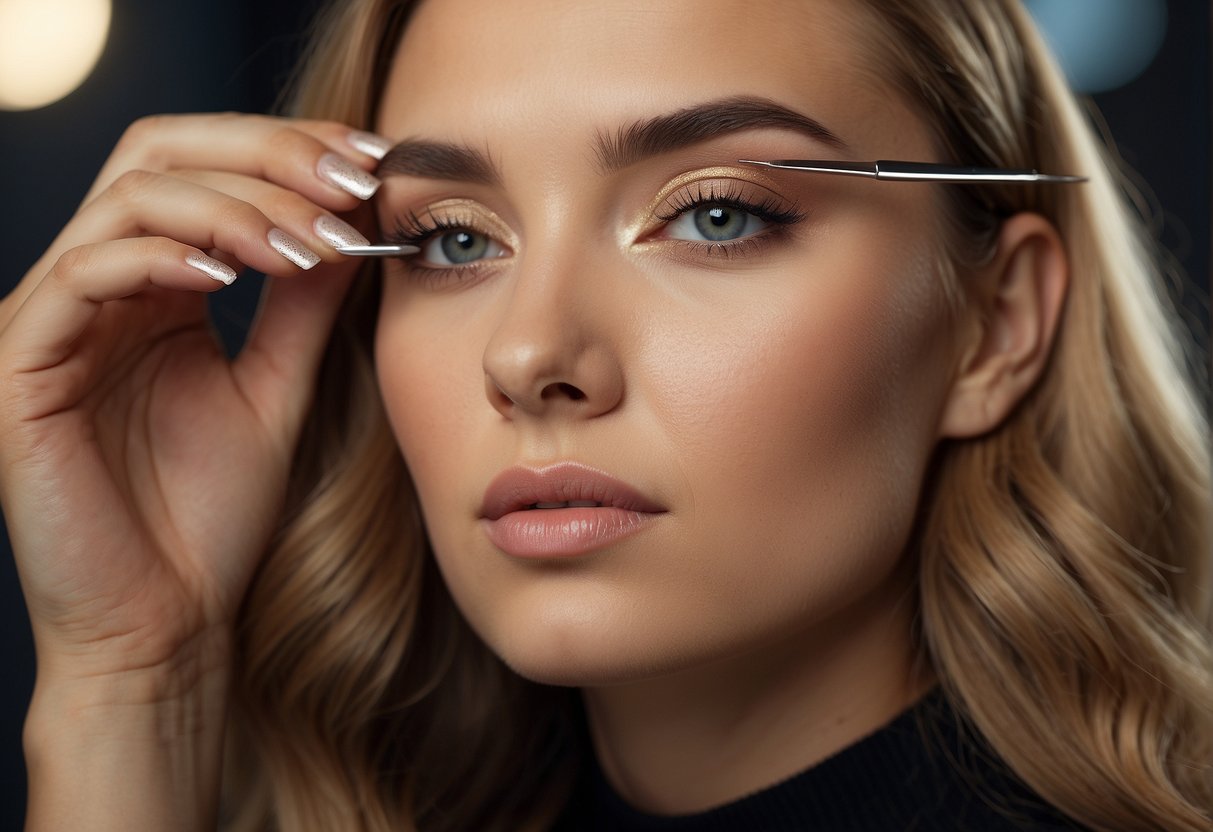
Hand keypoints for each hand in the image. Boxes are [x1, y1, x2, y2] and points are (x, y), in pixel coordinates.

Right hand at [0, 113, 384, 692]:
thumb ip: (304, 302)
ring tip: (308, 243)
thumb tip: (352, 218)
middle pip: (160, 154)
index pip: (204, 169)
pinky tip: (230, 276)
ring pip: (127, 202)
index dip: (284, 149)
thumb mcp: (279, 385)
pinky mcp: (18, 364)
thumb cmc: (213, 514)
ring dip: (233, 208)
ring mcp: (51, 320)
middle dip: (264, 156)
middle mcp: (97, 287)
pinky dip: (161, 259)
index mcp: (153, 286)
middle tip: (347, 181)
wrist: (166, 621)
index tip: (371, 160)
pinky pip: (81, 276)